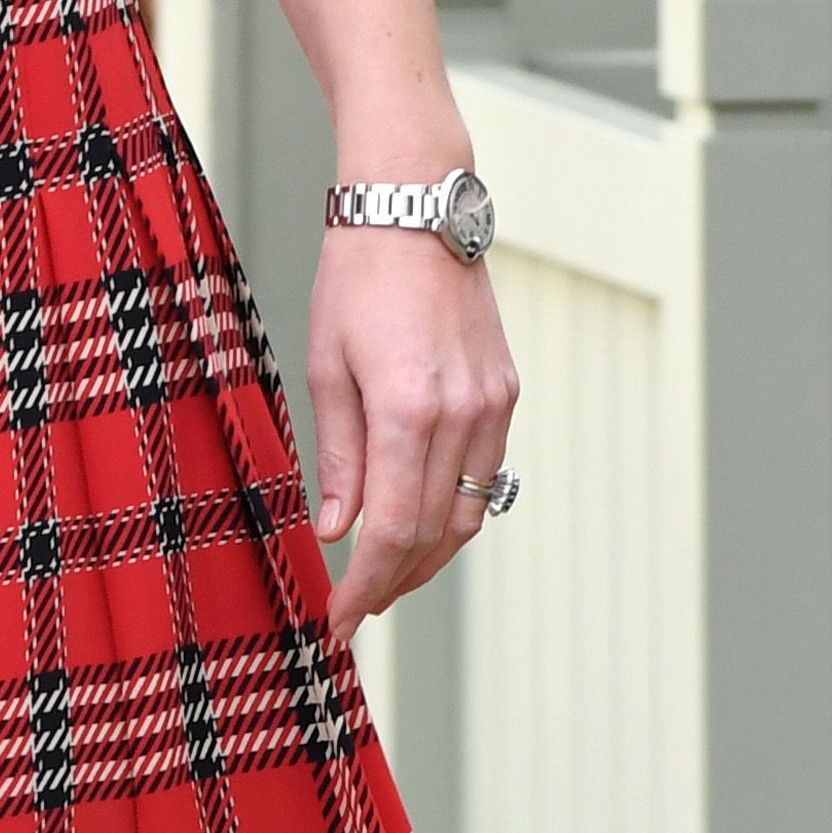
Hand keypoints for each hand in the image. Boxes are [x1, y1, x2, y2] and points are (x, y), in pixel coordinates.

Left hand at [303, 229, 518, 640]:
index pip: (393, 530)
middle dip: (394, 583)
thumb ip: (339, 457)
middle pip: (435, 535)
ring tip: (384, 578)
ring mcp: (494, 406)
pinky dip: (454, 512)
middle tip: (354, 609)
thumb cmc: (355, 280)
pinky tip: (420, 525)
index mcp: (408, 408)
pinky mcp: (506, 394)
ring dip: (428, 557)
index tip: (337, 620)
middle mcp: (463, 414)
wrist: (415, 212)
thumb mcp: (324, 366)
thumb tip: (340, 532)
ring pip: (469, 515)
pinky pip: (485, 476)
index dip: (365, 587)